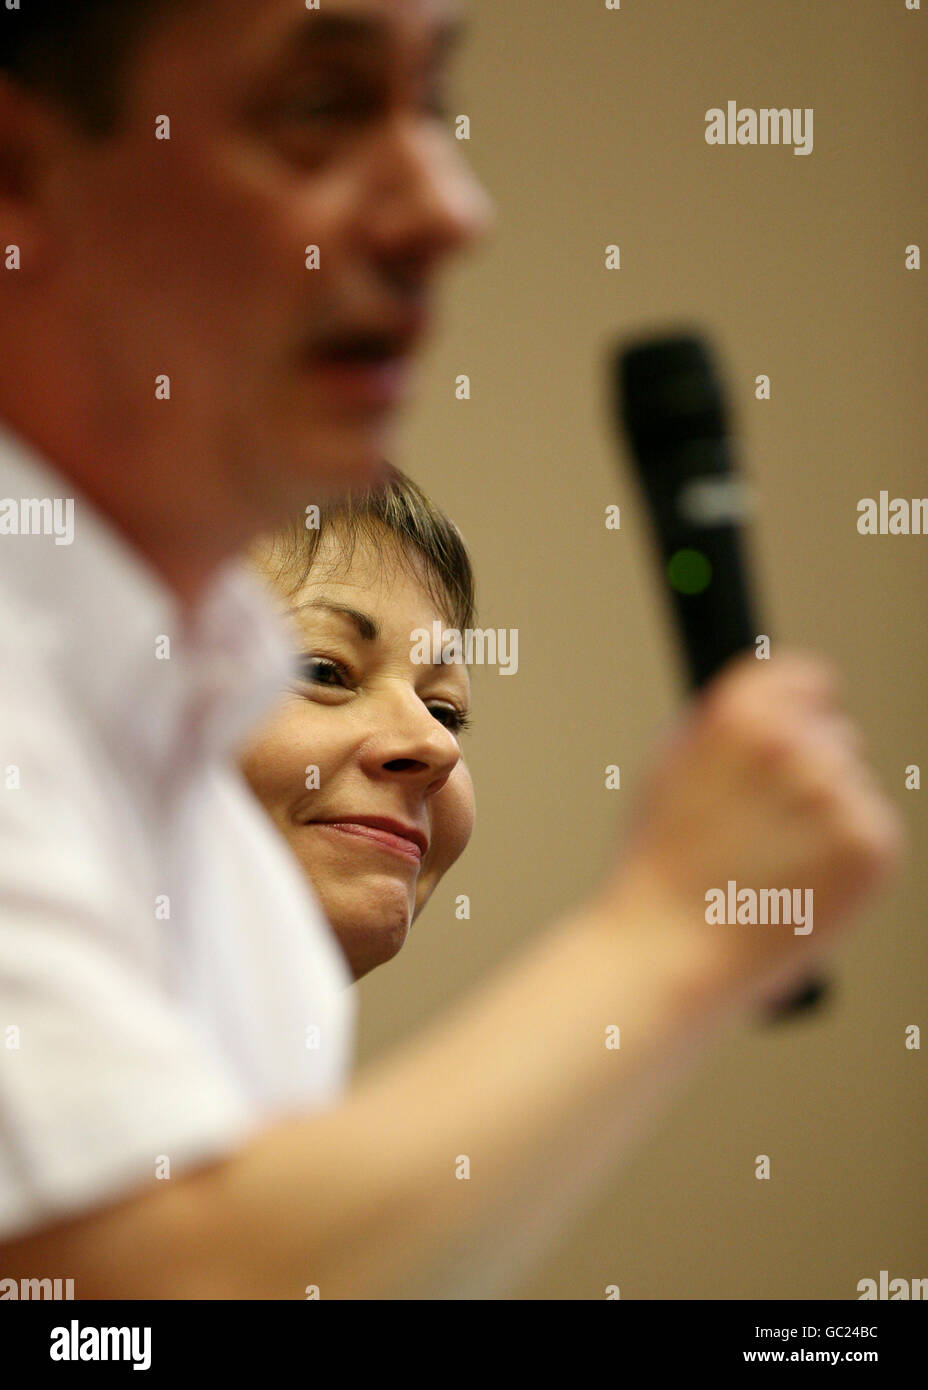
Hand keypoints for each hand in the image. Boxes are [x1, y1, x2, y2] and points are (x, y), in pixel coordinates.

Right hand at [598, 650, 904, 1005]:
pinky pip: (873, 830)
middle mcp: (796, 743)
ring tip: (772, 863)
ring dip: (825, 818)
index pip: (807, 677)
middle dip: (809, 772)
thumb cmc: (660, 865)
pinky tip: (800, 882)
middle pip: (836, 735)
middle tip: (763, 829)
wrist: (669, 949)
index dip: (800, 708)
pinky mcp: (871, 843)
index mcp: (742, 713)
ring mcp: (838, 793)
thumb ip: (723, 722)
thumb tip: (774, 700)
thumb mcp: (670, 766)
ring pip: (852, 787)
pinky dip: (845, 857)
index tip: (794, 737)